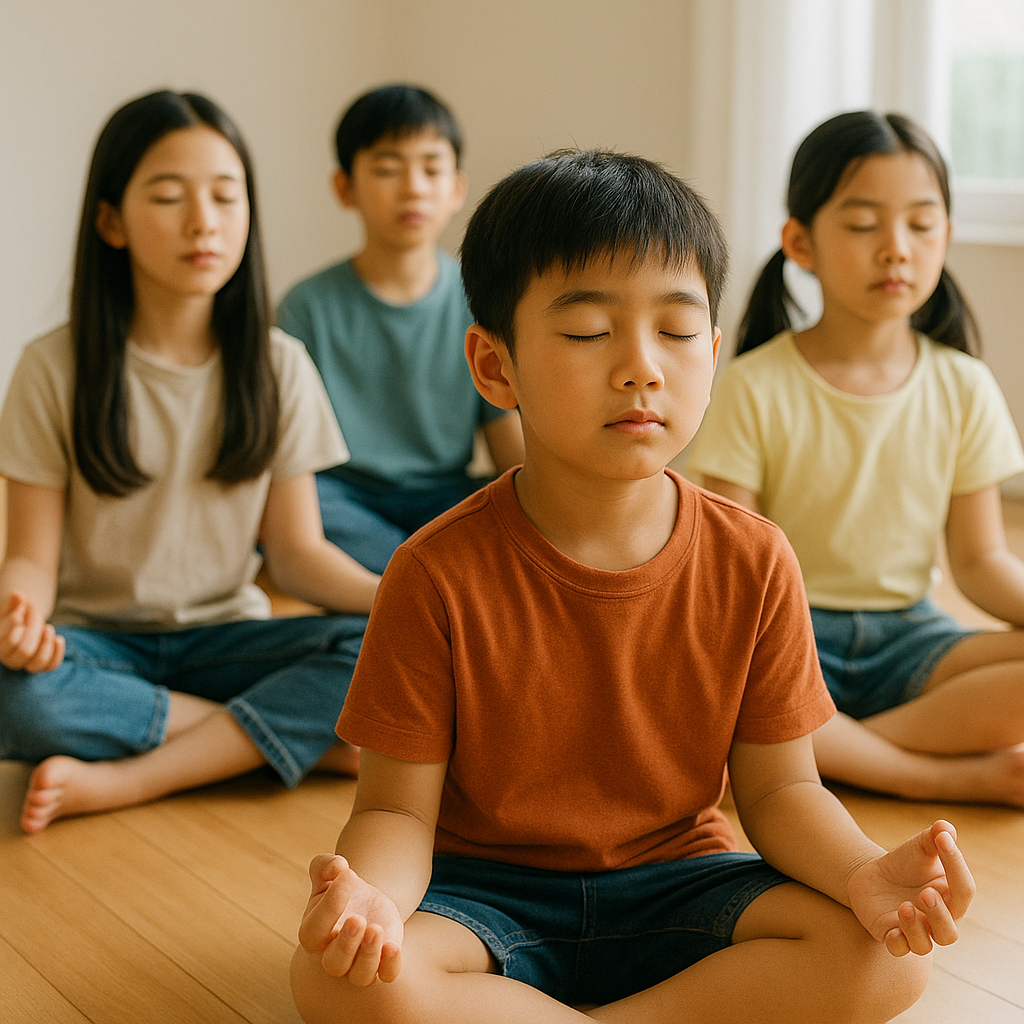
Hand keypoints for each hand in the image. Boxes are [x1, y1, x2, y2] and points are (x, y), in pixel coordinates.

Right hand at [0, 592, 64, 672]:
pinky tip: (59, 639)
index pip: (5, 641)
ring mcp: (26, 662)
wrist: (25, 623)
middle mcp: (10, 657)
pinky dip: (57, 653)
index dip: (14, 626)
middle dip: (34, 631)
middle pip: (24, 652)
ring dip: (46, 645)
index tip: (20, 612)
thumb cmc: (17, 614)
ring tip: (48, 628)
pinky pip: (50, 667)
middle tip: (37, 616)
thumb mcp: (13, 607)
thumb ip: (14, 603)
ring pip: (37, 664)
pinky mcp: (41, 664)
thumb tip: (18, 595)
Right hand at [298, 854, 403, 984]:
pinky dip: (390, 966)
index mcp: (314, 932)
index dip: (330, 905)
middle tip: (357, 919)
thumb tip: (337, 865)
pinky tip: (393, 946)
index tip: (348, 876)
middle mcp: (333, 954)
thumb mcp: (329, 872)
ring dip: (368, 956)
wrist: (365, 901)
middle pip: (334, 963)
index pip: (315, 929)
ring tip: (376, 929)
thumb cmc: (340, 888)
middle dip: (346, 944)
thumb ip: (325, 865)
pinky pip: (387, 975)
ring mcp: (359, 961)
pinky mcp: (383, 962)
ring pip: (359, 976)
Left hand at [847, 820, 974, 956]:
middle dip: (939, 916)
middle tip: (926, 893)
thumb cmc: (904, 863)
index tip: (942, 838)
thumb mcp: (919, 847)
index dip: (956, 863)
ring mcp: (913, 930)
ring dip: (915, 928)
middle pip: (949, 932)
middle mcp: (935, 920)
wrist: (871, 874)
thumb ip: (934, 838)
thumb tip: (945, 827)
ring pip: (924, 945)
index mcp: (950, 898)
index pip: (964, 890)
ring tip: (903, 906)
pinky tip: (892, 927)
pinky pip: (897, 948)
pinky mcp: (889, 934)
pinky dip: (897, 942)